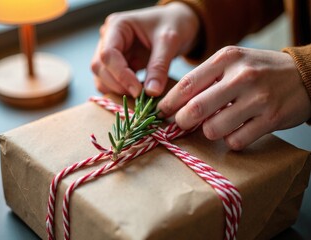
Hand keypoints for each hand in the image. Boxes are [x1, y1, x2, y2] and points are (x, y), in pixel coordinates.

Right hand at [91, 3, 198, 96]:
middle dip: (118, 84)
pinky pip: (110, 82)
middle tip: (140, 96)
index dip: (121, 75)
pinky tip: (138, 92)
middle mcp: (108, 38)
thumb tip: (151, 92)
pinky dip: (121, 91)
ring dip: (117, 90)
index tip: (138, 91)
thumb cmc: (174, 24)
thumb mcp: (169, 42)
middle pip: (100, 67)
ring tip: (140, 95)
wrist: (180, 24)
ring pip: (102, 77)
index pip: (108, 54)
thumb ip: (159, 66)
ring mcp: (111, 53)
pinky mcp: (117, 65)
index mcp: (117, 26)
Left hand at [158, 46, 310, 149]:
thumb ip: (206, 78)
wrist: (304, 74)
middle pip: (195, 109)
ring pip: (213, 129)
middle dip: (182, 121)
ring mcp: (258, 98)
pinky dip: (231, 140)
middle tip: (183, 123)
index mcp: (227, 58)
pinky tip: (237, 129)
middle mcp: (242, 76)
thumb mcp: (232, 62)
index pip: (187, 84)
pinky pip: (236, 141)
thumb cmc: (259, 70)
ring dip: (209, 131)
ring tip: (217, 124)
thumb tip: (176, 104)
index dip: (169, 102)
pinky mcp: (271, 119)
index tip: (161, 112)